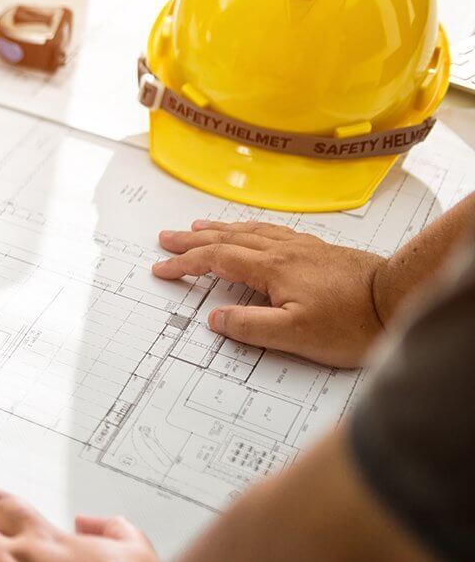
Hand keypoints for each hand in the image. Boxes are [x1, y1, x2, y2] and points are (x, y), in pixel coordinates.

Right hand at [151, 220, 386, 367]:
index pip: (216, 260)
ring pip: (251, 230)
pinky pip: (273, 230)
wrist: (399, 299)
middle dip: (192, 239)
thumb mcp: (295, 335)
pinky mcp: (319, 251)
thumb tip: (215, 318)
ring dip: (220, 228)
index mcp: (272, 267)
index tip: (162, 268)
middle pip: (228, 238)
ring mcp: (302, 247)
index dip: (185, 263)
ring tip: (199, 225)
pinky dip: (251, 228)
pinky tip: (253, 231)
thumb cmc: (353, 321)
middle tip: (167, 238)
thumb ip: (250, 326)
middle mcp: (283, 250)